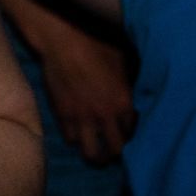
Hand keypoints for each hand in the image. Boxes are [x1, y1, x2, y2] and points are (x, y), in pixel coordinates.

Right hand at [37, 31, 134, 164]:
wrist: (62, 42)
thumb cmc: (95, 46)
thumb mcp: (122, 61)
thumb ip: (128, 81)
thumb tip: (133, 87)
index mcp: (123, 103)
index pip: (132, 132)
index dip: (129, 134)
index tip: (125, 131)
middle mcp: (105, 116)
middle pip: (114, 150)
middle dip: (115, 153)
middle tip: (112, 151)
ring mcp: (82, 117)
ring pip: (90, 152)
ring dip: (94, 153)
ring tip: (94, 151)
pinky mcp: (62, 114)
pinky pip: (70, 138)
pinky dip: (74, 138)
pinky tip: (76, 132)